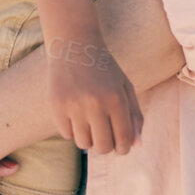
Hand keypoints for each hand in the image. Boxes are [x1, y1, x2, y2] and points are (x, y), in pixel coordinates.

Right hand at [46, 34, 142, 153]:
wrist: (75, 46)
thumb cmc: (105, 70)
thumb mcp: (125, 87)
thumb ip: (134, 116)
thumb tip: (137, 146)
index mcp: (116, 98)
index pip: (123, 139)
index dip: (124, 148)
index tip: (121, 145)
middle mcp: (95, 104)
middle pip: (103, 147)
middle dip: (106, 146)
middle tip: (105, 135)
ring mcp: (74, 106)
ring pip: (84, 144)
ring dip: (89, 138)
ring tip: (90, 121)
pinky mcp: (57, 107)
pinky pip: (67, 135)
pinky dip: (73, 129)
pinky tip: (76, 112)